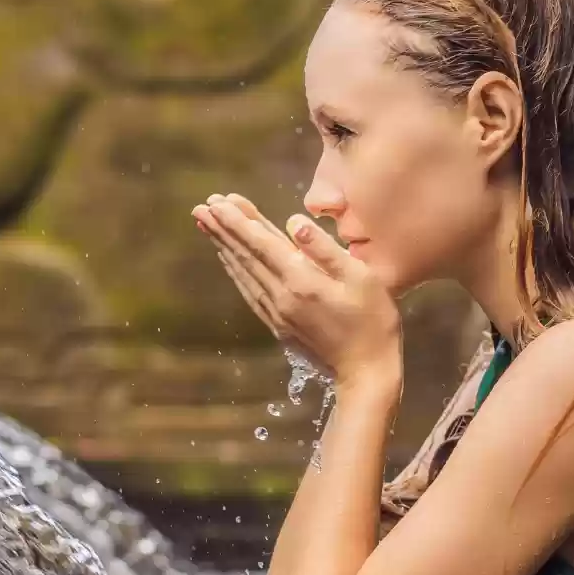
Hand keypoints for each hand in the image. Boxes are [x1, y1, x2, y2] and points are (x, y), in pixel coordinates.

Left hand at [194, 193, 401, 395]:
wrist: (366, 371)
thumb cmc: (373, 320)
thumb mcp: (361, 277)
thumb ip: (324, 248)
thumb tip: (294, 222)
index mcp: (301, 280)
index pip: (261, 243)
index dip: (237, 221)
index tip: (216, 202)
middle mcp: (281, 296)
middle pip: (245, 256)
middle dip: (222, 229)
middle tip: (200, 207)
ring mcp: (276, 312)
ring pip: (243, 272)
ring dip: (223, 246)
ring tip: (206, 225)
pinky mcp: (277, 324)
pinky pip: (249, 290)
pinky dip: (235, 271)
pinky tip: (228, 259)